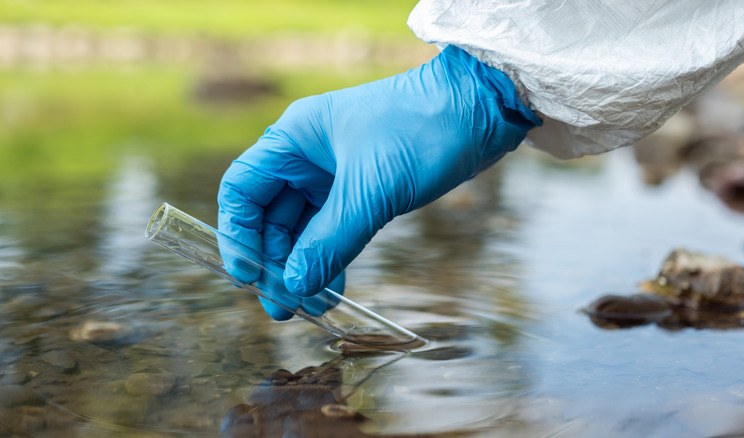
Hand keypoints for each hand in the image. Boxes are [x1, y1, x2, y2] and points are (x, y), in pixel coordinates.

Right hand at [218, 46, 539, 318]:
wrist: (479, 108)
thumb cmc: (421, 130)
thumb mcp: (371, 190)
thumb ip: (331, 241)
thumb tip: (295, 286)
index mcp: (294, 139)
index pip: (242, 190)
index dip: (239, 235)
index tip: (248, 276)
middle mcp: (307, 155)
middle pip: (270, 216)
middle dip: (275, 261)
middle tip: (284, 307)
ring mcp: (334, 172)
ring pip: (303, 227)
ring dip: (304, 265)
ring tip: (311, 305)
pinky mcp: (362, 187)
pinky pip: (334, 228)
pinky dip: (330, 256)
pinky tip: (333, 286)